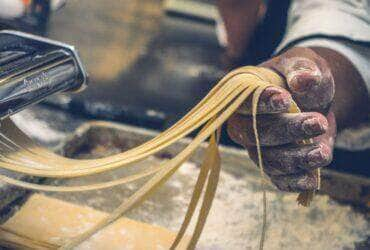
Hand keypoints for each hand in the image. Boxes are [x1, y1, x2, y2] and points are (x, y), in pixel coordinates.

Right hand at [227, 47, 335, 191]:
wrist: (313, 99)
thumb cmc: (300, 77)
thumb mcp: (303, 62)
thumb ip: (302, 67)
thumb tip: (303, 81)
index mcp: (244, 95)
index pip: (244, 102)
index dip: (261, 104)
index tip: (284, 100)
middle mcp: (243, 123)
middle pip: (255, 134)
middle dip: (287, 131)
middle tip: (317, 122)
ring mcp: (256, 147)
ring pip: (267, 160)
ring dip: (296, 159)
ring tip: (322, 152)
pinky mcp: (272, 164)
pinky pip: (277, 179)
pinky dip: (294, 181)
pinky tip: (312, 178)